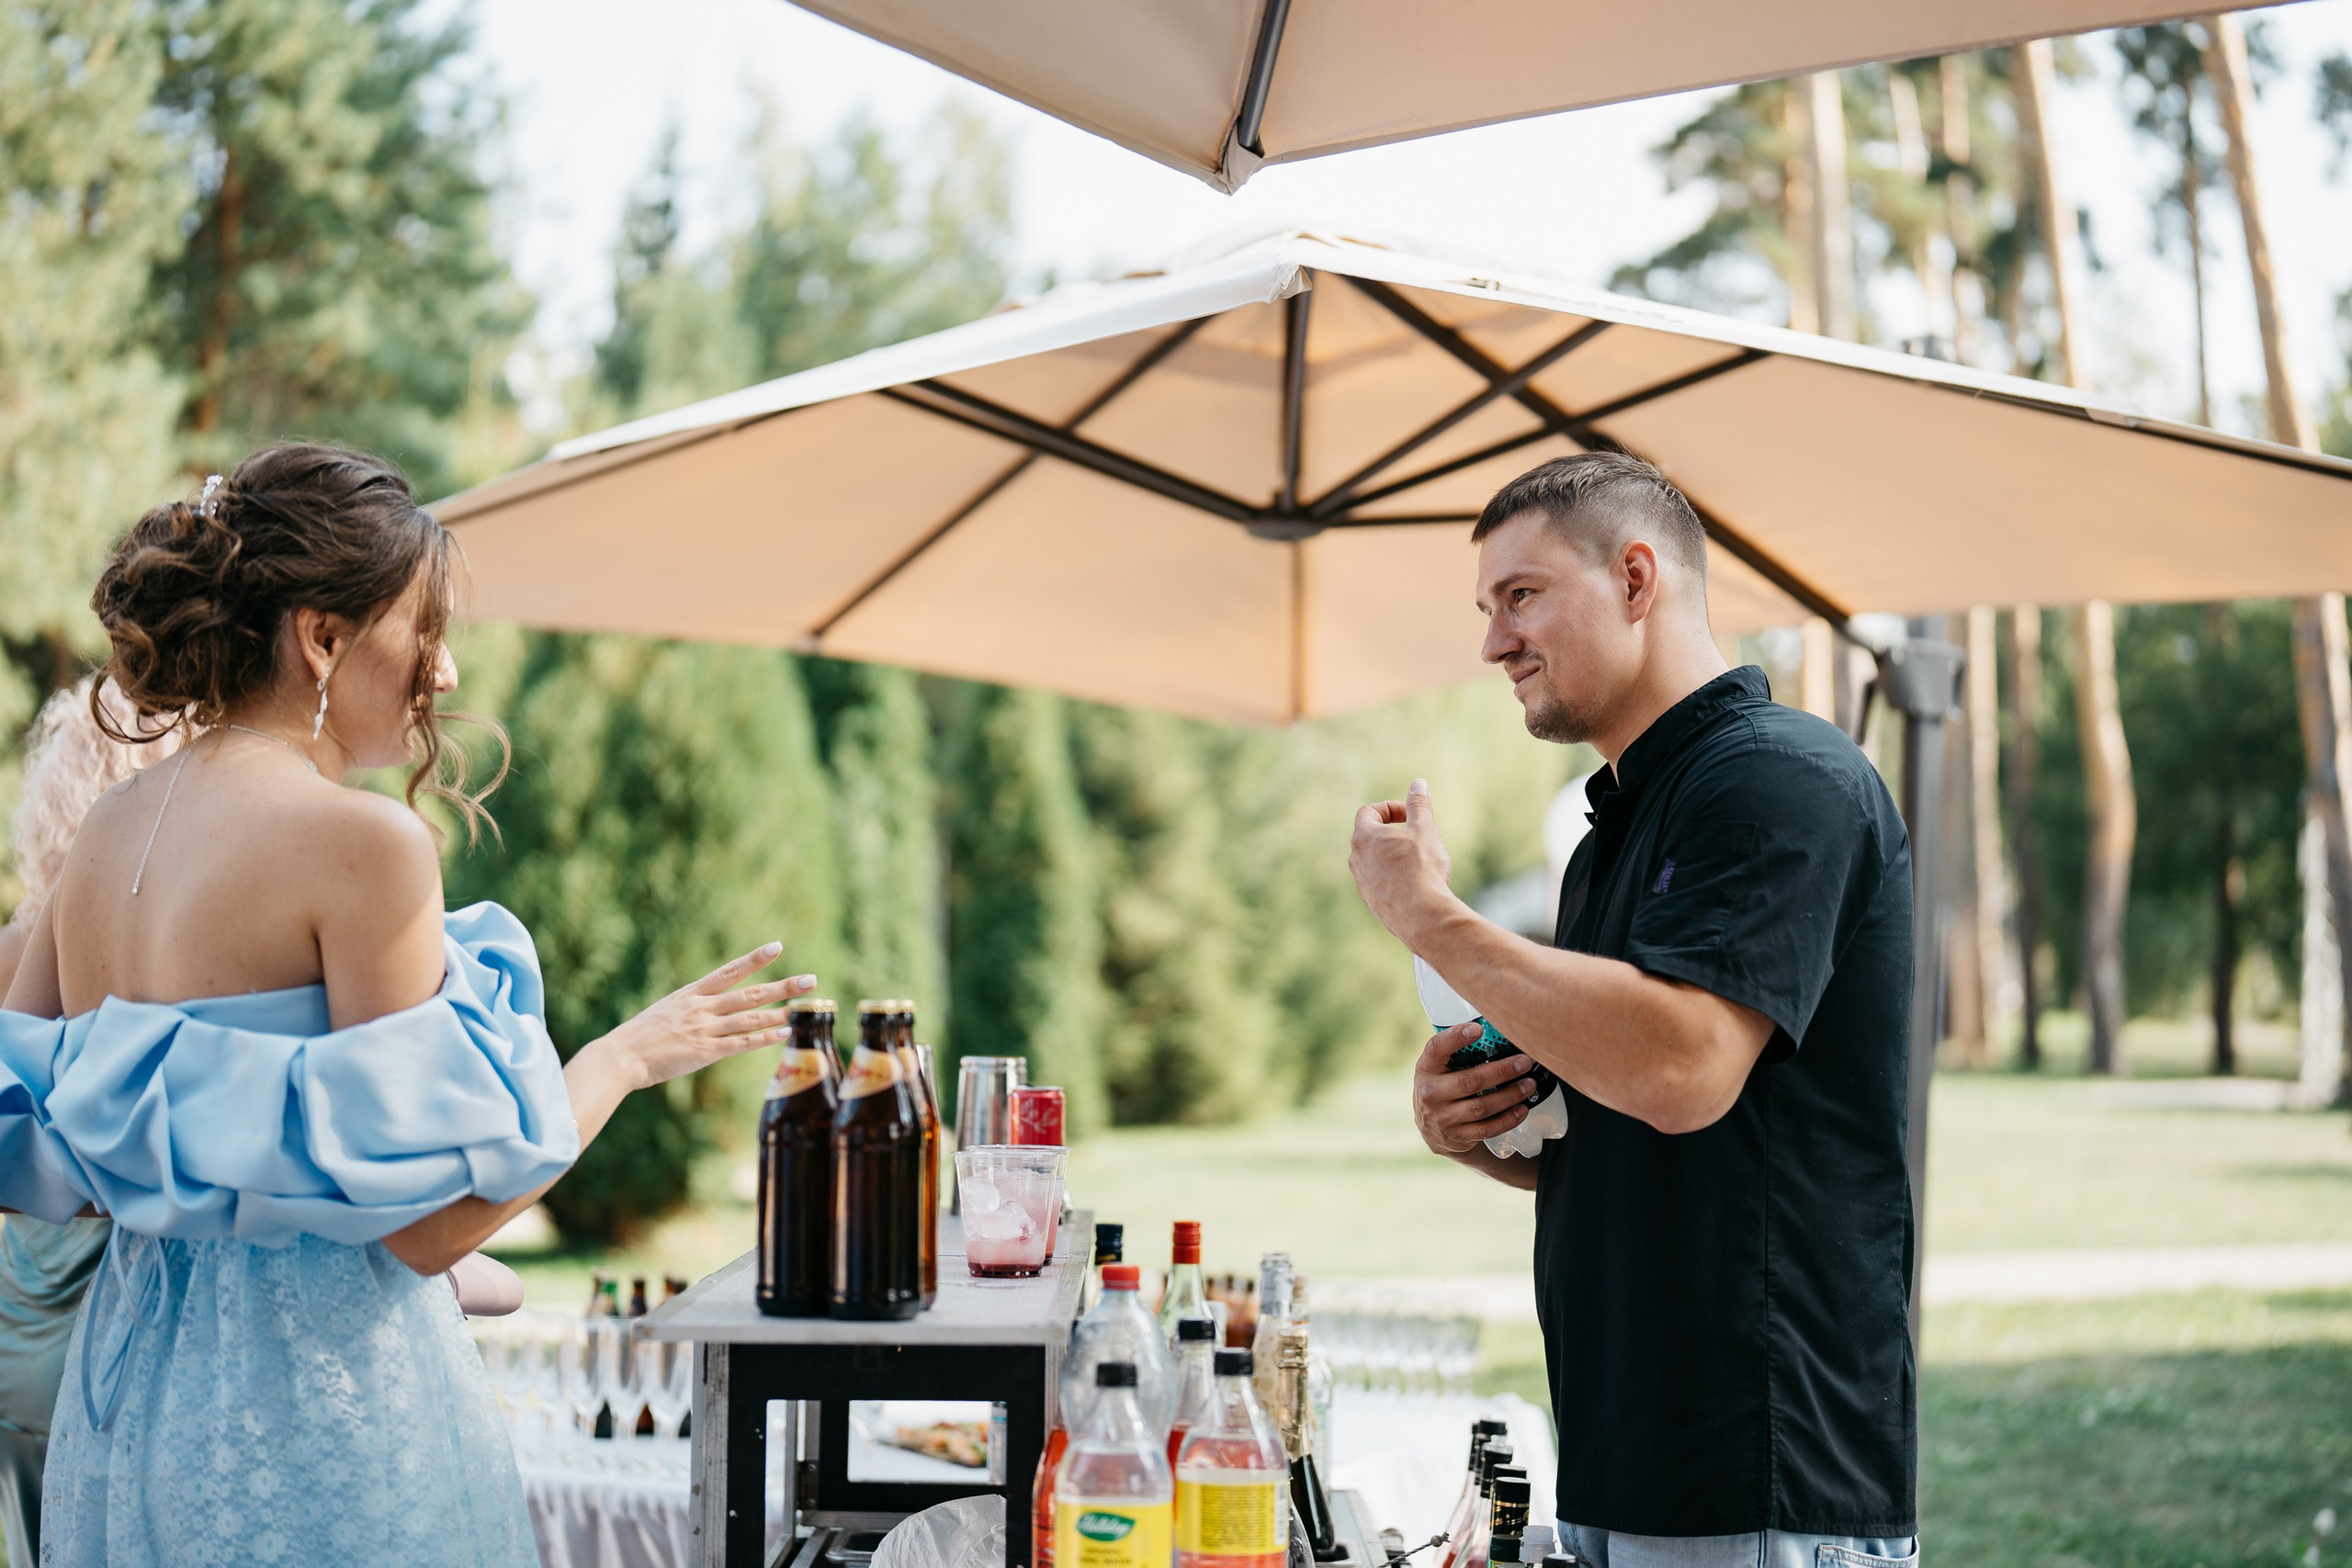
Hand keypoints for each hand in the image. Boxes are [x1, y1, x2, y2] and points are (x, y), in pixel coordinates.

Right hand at [592, 943, 816, 1090]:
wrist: (620, 1056)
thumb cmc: (639, 1037)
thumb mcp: (665, 1011)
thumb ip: (690, 1008)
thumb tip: (709, 1009)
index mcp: (691, 994)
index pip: (729, 971)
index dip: (754, 959)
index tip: (777, 947)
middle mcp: (701, 1008)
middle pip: (750, 993)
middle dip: (782, 986)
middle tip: (810, 979)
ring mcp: (704, 1029)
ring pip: (750, 1018)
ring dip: (779, 1012)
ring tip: (803, 1007)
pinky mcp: (705, 1051)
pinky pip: (741, 1044)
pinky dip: (763, 1038)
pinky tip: (783, 1033)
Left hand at [1350, 778, 1455, 945]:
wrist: (1423, 915)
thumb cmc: (1422, 867)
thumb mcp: (1424, 828)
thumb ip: (1419, 804)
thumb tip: (1418, 784)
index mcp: (1363, 838)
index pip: (1369, 812)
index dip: (1391, 809)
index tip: (1411, 816)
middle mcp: (1356, 861)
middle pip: (1371, 837)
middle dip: (1394, 832)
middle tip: (1419, 837)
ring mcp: (1362, 884)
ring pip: (1376, 862)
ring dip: (1394, 856)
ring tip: (1421, 862)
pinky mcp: (1373, 904)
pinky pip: (1381, 884)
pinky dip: (1396, 878)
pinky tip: (1418, 885)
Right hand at [1412, 1023, 1536, 1157]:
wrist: (1430, 1128)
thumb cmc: (1442, 1086)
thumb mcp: (1438, 1067)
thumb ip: (1457, 1052)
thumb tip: (1500, 1028)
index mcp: (1426, 1068)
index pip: (1436, 1048)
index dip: (1456, 1037)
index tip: (1478, 1029)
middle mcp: (1430, 1093)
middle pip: (1469, 1081)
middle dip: (1501, 1071)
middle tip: (1524, 1062)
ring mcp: (1442, 1118)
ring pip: (1481, 1107)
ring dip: (1509, 1095)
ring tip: (1529, 1084)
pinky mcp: (1457, 1137)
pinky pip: (1486, 1129)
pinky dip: (1507, 1119)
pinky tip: (1523, 1109)